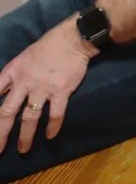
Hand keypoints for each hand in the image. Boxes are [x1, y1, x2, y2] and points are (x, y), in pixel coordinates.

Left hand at [0, 19, 96, 153]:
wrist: (75, 38)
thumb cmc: (49, 45)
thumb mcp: (25, 56)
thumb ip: (15, 75)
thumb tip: (6, 93)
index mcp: (14, 71)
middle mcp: (25, 82)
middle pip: (7, 112)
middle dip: (1, 133)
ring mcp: (43, 87)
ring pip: (30, 117)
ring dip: (25, 136)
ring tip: (23, 149)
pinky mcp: (61, 90)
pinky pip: (55, 113)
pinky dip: (53, 126)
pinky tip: (50, 135)